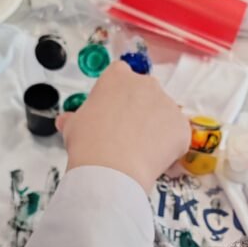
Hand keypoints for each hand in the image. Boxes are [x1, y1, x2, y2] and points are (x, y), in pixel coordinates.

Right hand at [56, 62, 190, 192]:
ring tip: (139, 152)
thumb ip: (74, 119)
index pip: (121, 76)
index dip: (117, 96)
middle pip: (146, 93)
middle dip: (140, 110)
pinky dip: (170, 148)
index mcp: (117, 77)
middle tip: (126, 134)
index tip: (112, 113)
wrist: (111, 169)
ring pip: (164, 115)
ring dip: (156, 129)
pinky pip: (177, 137)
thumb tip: (65, 121)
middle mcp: (146, 83)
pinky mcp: (182, 127)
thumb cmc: (88, 143)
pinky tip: (154, 161)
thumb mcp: (73, 126)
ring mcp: (168, 104)